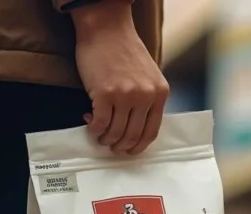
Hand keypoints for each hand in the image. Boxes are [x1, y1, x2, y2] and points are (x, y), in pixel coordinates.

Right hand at [72, 0, 168, 154]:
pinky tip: (91, 124)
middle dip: (122, 146)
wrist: (105, 26)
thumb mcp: (148, 75)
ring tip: (101, 137)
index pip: (152, 131)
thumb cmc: (124, 50)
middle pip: (134, 135)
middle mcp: (145, 96)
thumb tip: (137, 126)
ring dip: (107, 139)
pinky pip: (100, 122)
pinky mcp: (105, 93)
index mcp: (160, 94)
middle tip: (114, 148)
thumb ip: (148, 98)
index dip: (140, 145)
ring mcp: (126, 96)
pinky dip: (95, 128)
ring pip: (117, 132)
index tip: (131, 150)